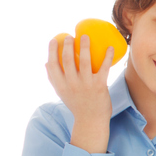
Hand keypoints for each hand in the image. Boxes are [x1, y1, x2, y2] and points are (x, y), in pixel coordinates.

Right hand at [46, 35, 113, 153]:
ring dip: (84, 46)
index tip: (54, 39)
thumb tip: (46, 63)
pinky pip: (103, 67)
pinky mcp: (99, 86)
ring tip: (85, 36)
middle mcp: (71, 84)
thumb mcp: (61, 93)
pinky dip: (107, 56)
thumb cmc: (77, 104)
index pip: (52, 65)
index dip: (52, 51)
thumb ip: (54, 79)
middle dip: (67, 45)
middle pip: (67, 60)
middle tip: (70, 35)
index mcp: (60, 85)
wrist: (91, 120)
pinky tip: (109, 47)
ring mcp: (85, 84)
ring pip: (84, 60)